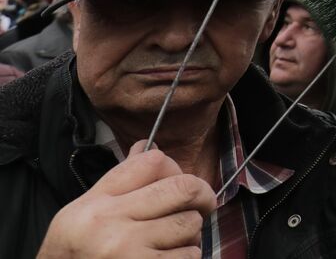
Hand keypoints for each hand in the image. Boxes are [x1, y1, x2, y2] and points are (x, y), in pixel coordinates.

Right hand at [38, 142, 215, 258]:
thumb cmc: (73, 254)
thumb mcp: (82, 213)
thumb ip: (118, 182)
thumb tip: (146, 147)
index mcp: (96, 203)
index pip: (152, 161)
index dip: (175, 167)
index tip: (179, 180)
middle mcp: (111, 224)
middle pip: (184, 187)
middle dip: (201, 194)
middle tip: (204, 203)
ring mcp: (128, 251)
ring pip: (190, 224)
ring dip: (190, 232)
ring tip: (172, 239)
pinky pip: (189, 255)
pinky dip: (186, 256)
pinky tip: (168, 257)